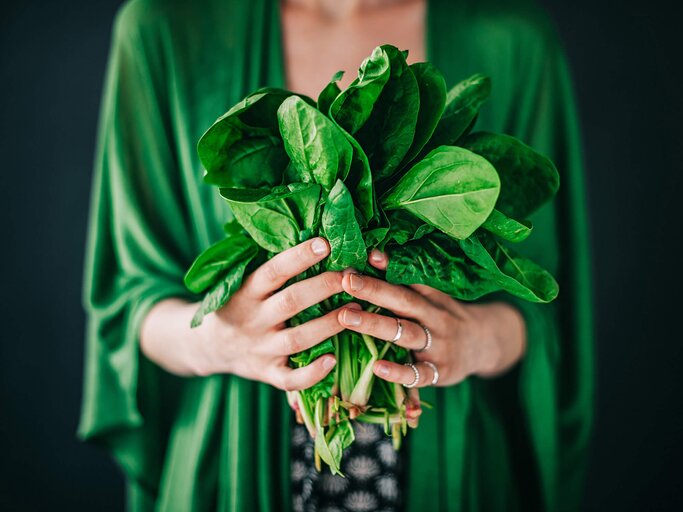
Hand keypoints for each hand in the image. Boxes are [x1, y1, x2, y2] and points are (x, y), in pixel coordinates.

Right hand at [191, 237, 355, 390]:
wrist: (208, 346)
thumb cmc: (238, 305)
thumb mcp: (243, 283)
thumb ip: (272, 269)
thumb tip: (312, 235)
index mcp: (246, 292)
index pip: (273, 270)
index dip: (299, 257)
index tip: (325, 243)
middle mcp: (253, 320)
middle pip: (291, 302)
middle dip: (323, 287)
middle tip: (351, 275)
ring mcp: (260, 349)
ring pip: (298, 339)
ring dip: (329, 325)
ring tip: (356, 309)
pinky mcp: (267, 373)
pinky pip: (290, 379)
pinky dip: (312, 373)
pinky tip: (333, 360)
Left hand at [336, 250, 526, 386]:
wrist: (485, 345)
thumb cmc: (444, 317)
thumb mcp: (430, 296)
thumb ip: (403, 280)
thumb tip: (372, 254)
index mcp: (431, 297)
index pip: (407, 279)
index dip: (385, 268)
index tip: (360, 258)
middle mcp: (435, 318)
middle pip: (404, 301)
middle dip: (374, 290)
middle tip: (346, 281)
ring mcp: (438, 345)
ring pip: (406, 334)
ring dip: (375, 325)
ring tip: (346, 317)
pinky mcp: (439, 372)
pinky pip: (418, 374)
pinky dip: (398, 372)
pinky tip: (377, 367)